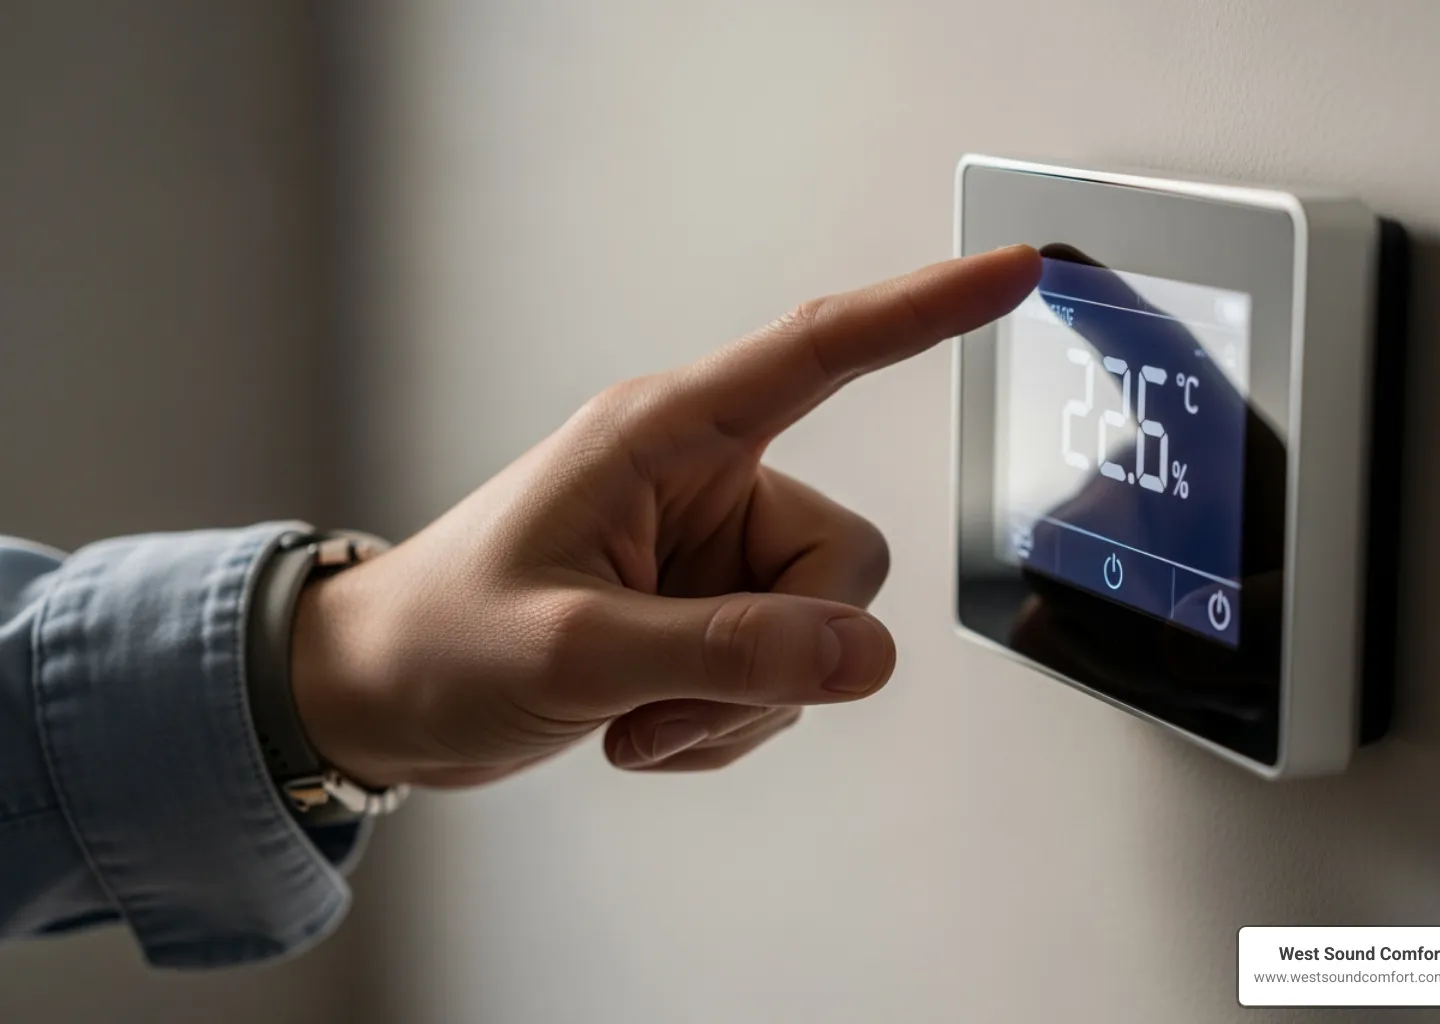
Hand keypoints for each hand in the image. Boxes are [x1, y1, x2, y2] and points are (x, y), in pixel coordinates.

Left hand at [289, 246, 1040, 786]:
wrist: (380, 699)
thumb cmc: (441, 640)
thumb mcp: (575, 647)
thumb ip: (725, 652)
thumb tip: (868, 655)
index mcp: (665, 435)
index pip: (819, 353)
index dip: (924, 310)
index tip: (1013, 271)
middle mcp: (706, 483)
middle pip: (841, 563)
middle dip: (777, 658)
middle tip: (667, 699)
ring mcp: (713, 555)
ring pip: (819, 634)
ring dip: (739, 704)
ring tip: (634, 716)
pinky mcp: (711, 615)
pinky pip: (784, 677)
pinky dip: (726, 723)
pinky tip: (641, 728)